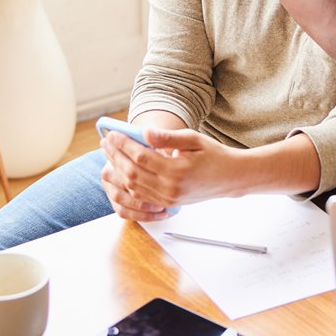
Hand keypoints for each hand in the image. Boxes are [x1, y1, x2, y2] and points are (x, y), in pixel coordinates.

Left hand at [99, 126, 240, 219]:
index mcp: (177, 170)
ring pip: (133, 187)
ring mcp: (168, 198)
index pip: (141, 157)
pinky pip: (140, 196)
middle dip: (116, 156)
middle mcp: (170, 188)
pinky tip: (121, 171)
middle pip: (133, 173)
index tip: (113, 134)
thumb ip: (168, 137)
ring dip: (118, 170)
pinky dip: (127, 184)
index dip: (124, 145)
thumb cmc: (214, 155)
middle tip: (105, 142)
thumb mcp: (194, 139)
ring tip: (109, 154)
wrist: (230, 178)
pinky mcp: (167, 203)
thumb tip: (146, 132)